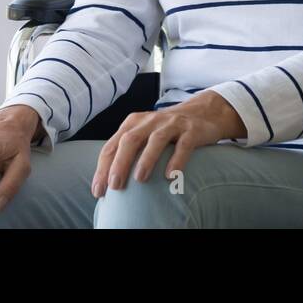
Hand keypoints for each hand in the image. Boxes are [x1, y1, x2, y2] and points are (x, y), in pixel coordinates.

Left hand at [91, 91, 244, 196]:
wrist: (204, 112)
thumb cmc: (167, 129)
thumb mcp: (144, 134)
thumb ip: (128, 150)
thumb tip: (108, 181)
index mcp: (134, 123)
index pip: (113, 145)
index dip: (103, 168)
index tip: (98, 190)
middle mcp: (150, 120)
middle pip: (130, 140)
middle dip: (120, 163)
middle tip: (115, 185)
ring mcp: (172, 124)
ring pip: (156, 140)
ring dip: (146, 159)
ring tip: (140, 179)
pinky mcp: (192, 130)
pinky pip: (184, 145)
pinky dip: (176, 159)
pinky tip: (171, 175)